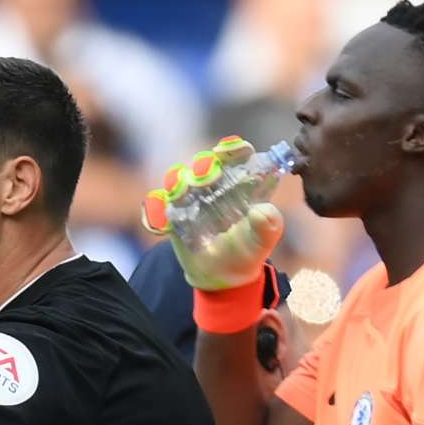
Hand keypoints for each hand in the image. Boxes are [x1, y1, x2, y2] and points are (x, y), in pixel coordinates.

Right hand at [140, 137, 284, 290]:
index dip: (233, 149)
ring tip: (181, 194)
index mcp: (241, 182)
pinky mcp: (172, 214)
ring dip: (177, 183)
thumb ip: (268, 225)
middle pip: (205, 163)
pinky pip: (157, 205)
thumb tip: (262, 211)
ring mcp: (191, 197)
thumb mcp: (263, 241)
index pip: (238, 154)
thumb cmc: (247, 251)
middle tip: (206, 178)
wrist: (223, 275)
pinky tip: (161, 223)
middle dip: (203, 166)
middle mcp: (214, 184)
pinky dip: (155, 209)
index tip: (227, 152)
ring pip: (177, 178)